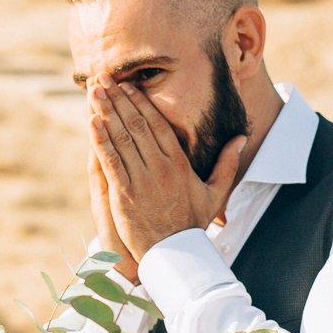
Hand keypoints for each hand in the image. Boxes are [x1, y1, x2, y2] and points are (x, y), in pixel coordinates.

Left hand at [89, 74, 245, 261]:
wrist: (176, 255)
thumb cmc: (193, 224)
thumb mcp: (215, 192)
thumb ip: (227, 163)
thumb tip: (242, 139)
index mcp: (179, 162)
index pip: (157, 123)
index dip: (140, 101)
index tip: (126, 85)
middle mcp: (159, 166)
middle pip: (136, 124)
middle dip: (117, 99)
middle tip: (103, 78)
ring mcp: (140, 179)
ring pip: (121, 137)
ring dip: (105, 112)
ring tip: (93, 91)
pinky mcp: (123, 193)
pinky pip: (110, 161)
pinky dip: (100, 140)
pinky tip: (91, 122)